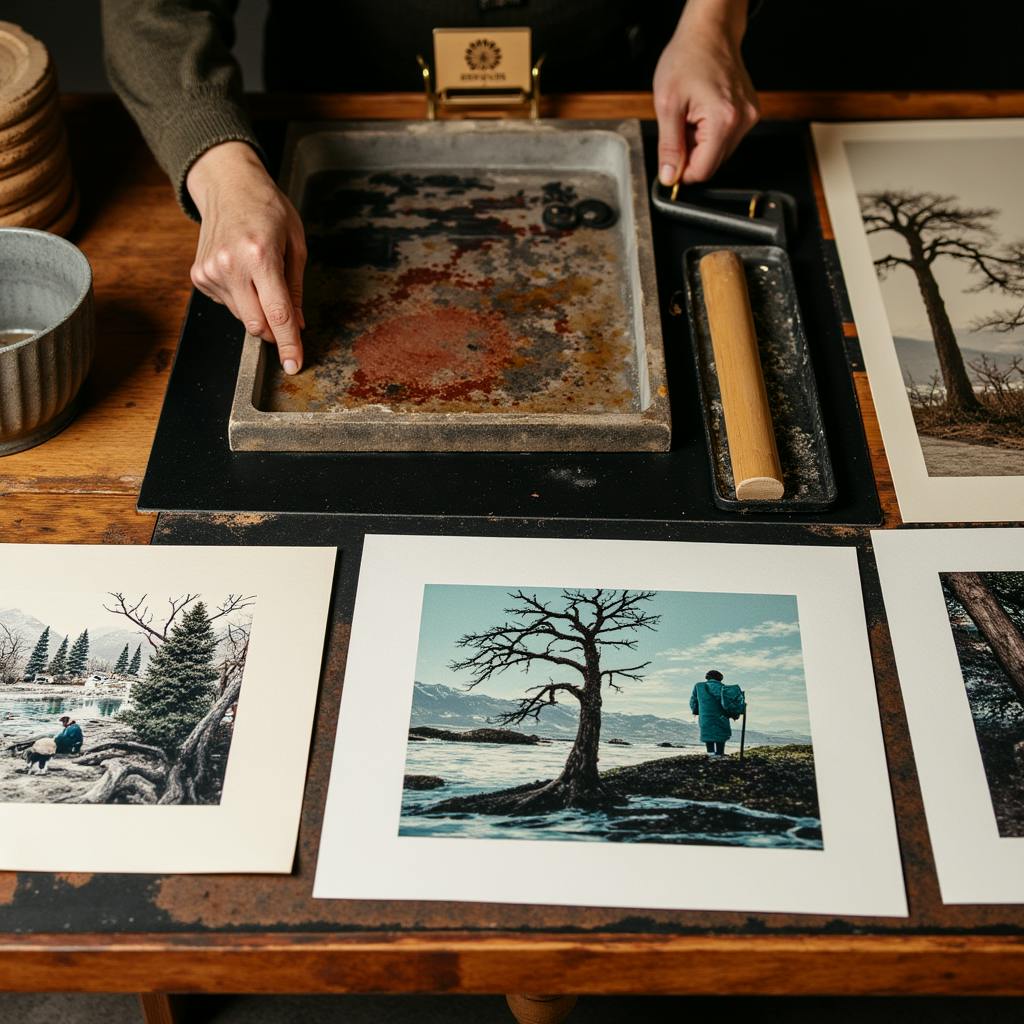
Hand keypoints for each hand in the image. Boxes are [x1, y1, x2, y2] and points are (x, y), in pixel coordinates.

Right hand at [186, 141, 306, 373]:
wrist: (227, 184)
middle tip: (285, 316)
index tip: (293, 365)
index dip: (288, 344)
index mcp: (260, 256)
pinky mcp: (199, 276)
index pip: (277, 315)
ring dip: (257, 309)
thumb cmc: (268, 209)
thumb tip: (298, 325)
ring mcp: (210, 272)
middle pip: (256, 324)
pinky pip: (228, 305)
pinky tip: (242, 272)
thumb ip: (296, 288)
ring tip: (259, 274)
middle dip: (274, 330)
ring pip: (242, 317)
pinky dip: (240, 298)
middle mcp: (230, 265)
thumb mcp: (296, 243)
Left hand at [653, 0, 759, 186]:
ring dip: (700, 143)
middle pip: (712, 163)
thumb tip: (669, 176)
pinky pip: (727, 137)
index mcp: (723, 120)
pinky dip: (710, 132)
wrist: (709, 32)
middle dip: (691, 153)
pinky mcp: (750, 113)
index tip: (670, 162)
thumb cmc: (688, 58)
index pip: (703, 170)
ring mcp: (749, 116)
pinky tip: (702, 112)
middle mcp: (743, 121)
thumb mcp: (667, 104)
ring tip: (691, 115)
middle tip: (680, 126)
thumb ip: (669, 146)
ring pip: (719, 152)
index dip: (682, 172)